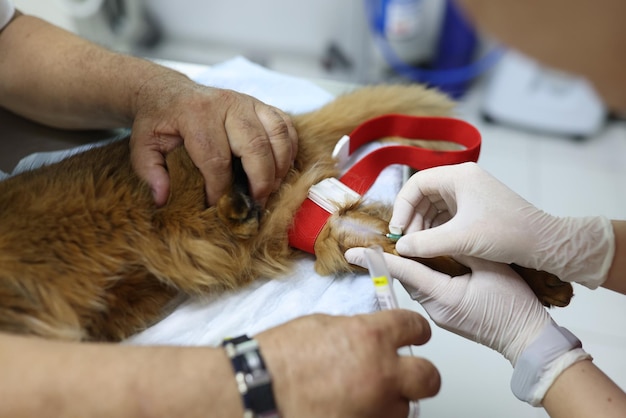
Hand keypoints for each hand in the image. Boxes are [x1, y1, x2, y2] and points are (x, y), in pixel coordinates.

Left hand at [129, 71, 297, 206]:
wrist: (169, 92)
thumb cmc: (159, 122)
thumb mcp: (143, 146)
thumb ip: (150, 173)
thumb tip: (163, 199)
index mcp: (196, 114)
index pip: (216, 159)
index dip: (220, 189)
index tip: (218, 206)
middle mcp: (227, 104)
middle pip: (254, 147)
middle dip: (259, 182)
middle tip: (255, 203)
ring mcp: (248, 102)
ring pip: (277, 135)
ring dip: (279, 168)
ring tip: (269, 189)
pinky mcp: (262, 104)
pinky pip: (286, 126)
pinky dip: (289, 150)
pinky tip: (279, 169)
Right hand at [255, 310, 439, 417]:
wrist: (258, 388)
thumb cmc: (280, 356)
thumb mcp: (323, 326)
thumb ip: (355, 331)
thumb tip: (370, 337)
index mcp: (372, 337)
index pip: (414, 327)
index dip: (417, 330)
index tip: (416, 334)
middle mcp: (381, 372)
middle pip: (428, 377)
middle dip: (421, 375)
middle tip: (409, 374)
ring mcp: (374, 407)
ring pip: (404, 408)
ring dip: (390, 401)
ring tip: (366, 396)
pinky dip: (370, 416)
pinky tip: (351, 409)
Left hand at [345, 248, 549, 365]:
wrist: (527, 339)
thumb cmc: (514, 307)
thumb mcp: (491, 267)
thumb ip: (462, 247)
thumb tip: (440, 234)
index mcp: (444, 296)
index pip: (403, 272)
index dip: (378, 259)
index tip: (353, 253)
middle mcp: (435, 308)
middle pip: (407, 276)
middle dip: (397, 257)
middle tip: (388, 238)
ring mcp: (439, 315)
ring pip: (417, 283)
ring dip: (414, 265)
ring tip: (417, 245)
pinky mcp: (446, 316)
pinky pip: (428, 291)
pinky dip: (426, 275)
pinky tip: (436, 262)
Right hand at [389, 162, 613, 288]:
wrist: (544, 243)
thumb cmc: (508, 234)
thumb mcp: (461, 239)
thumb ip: (425, 243)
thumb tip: (400, 248)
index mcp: (459, 176)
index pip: (416, 184)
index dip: (402, 207)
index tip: (397, 230)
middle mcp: (463, 180)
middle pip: (423, 194)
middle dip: (411, 218)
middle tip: (406, 242)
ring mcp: (470, 194)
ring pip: (433, 206)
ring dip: (422, 225)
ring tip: (418, 246)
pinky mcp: (475, 208)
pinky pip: (446, 215)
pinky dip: (435, 229)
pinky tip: (432, 245)